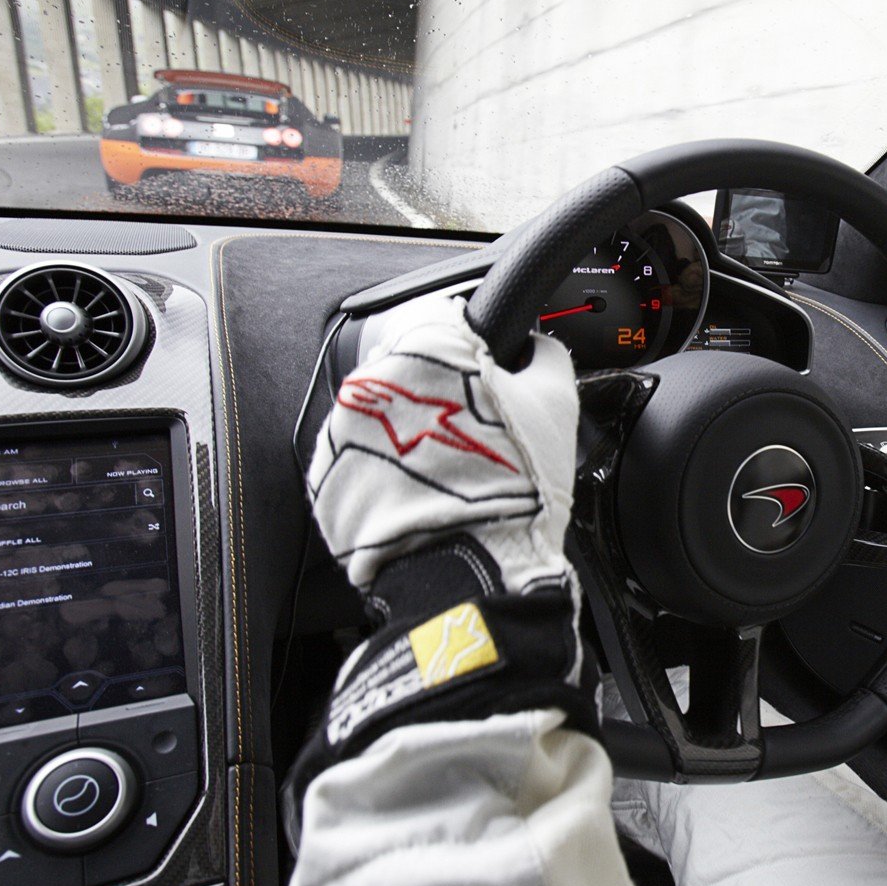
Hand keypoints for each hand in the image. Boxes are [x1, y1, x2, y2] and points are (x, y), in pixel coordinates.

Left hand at [307, 292, 576, 596]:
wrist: (469, 572)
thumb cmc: (512, 489)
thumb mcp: (557, 404)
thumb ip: (545, 355)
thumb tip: (536, 346)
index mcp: (428, 346)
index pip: (447, 313)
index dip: (477, 344)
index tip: (491, 373)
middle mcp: (375, 377)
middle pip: (412, 364)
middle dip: (441, 390)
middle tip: (479, 433)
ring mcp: (344, 427)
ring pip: (385, 412)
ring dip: (412, 429)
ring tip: (452, 470)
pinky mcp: (330, 474)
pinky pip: (362, 457)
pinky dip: (388, 468)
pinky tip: (424, 492)